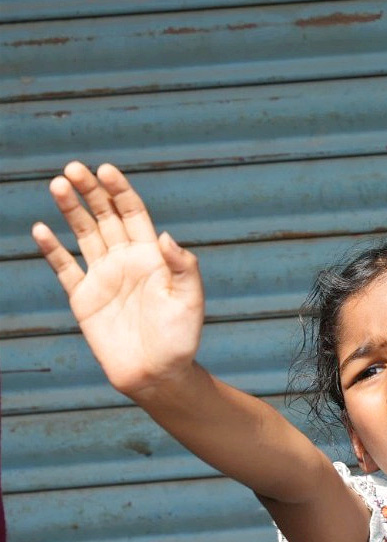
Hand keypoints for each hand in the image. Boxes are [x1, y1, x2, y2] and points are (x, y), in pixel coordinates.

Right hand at [31, 162, 204, 397]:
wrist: (157, 373)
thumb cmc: (180, 337)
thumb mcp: (189, 299)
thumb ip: (181, 266)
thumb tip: (166, 237)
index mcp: (152, 255)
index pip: (133, 213)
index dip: (120, 190)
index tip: (105, 170)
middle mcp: (126, 259)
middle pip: (105, 216)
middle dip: (91, 191)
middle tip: (73, 168)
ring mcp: (103, 276)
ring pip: (83, 234)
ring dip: (70, 210)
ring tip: (57, 184)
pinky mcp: (84, 298)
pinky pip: (65, 268)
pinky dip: (52, 249)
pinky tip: (40, 229)